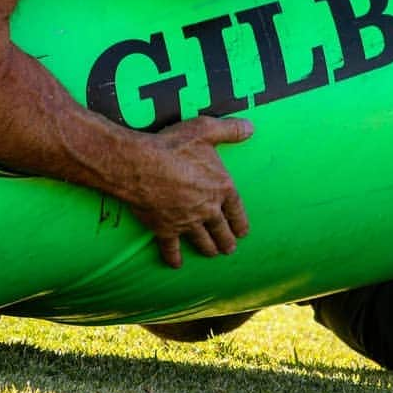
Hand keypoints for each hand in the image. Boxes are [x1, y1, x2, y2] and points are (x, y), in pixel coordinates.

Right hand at [125, 116, 253, 268]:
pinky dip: (173, 257)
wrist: (141, 166)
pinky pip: (171, 247)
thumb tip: (250, 128)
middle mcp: (208, 209)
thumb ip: (230, 130)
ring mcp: (187, 222)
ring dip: (208, 249)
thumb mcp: (206, 130)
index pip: (237, 210)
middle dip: (226, 241)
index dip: (240, 222)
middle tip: (229, 249)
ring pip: (202, 241)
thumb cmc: (174, 146)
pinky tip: (176, 265)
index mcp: (221, 188)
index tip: (243, 232)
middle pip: (221, 230)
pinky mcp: (165, 229)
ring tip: (213, 254)